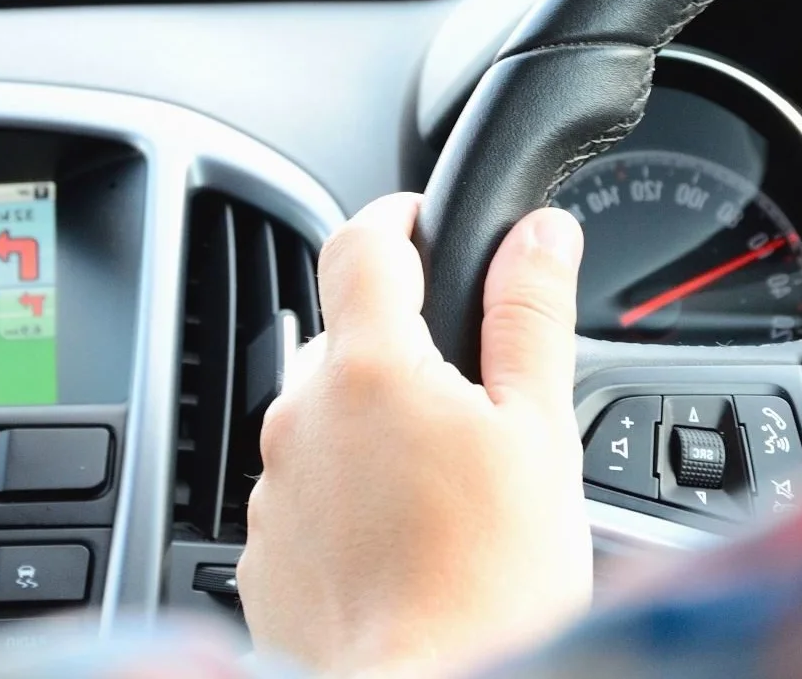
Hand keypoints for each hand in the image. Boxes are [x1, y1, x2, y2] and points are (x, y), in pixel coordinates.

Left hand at [238, 194, 591, 676]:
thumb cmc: (487, 584)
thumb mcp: (537, 432)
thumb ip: (530, 317)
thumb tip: (538, 233)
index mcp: (370, 369)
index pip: (361, 243)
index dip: (398, 218)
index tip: (423, 223)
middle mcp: (301, 418)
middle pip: (347, 342)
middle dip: (404, 353)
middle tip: (476, 407)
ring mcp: (274, 491)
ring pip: (324, 425)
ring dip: (374, 434)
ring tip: (447, 494)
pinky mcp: (263, 558)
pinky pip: (305, 499)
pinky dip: (347, 503)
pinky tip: (404, 545)